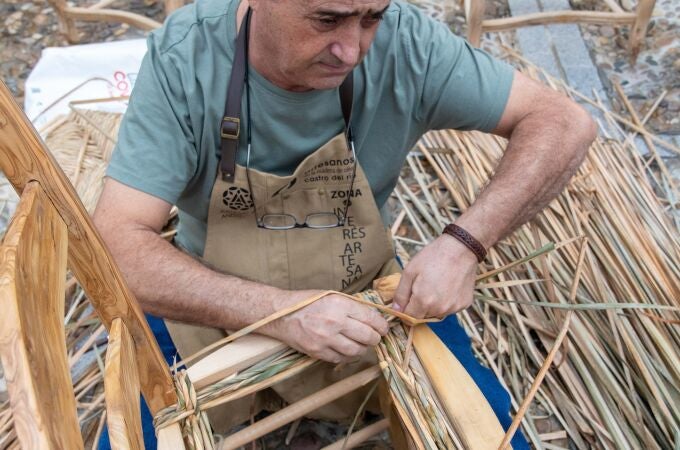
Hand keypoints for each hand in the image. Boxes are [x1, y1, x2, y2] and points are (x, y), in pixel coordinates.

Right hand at [264, 291, 389, 363]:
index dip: (382, 325)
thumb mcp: (332, 296)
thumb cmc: (308, 302)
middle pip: (368, 337)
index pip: (371, 318)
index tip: (384, 328)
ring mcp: (326, 339)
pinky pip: (342, 359)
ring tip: (362, 344)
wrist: (281, 314)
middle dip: (376, 338)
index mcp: (340, 304)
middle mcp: (335, 322)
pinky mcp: (318, 352)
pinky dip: (349, 356)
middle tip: (375, 337)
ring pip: (357, 351)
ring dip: (364, 349)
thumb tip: (373, 316)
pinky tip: (348, 350)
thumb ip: (352, 306)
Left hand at [393, 234, 477, 318]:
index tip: (408, 298)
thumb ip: (401, 294)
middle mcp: (440, 309)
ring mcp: (454, 308)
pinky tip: (448, 286)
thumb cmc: (433, 256)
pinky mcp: (464, 304)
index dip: (405, 309)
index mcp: (424, 302)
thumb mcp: (410, 271)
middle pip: (423, 316)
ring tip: (436, 285)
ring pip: (437, 313)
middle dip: (419, 306)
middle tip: (422, 287)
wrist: (460, 248)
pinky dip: (447, 301)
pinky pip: (450, 308)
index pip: (409, 318)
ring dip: (433, 304)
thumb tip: (396, 310)